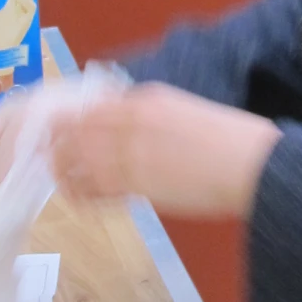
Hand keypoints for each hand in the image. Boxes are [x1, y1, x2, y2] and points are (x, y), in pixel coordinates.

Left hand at [46, 84, 279, 220]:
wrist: (251, 164)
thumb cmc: (230, 141)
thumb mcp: (186, 113)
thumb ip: (153, 119)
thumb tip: (132, 134)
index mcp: (145, 99)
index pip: (92, 106)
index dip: (72, 122)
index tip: (63, 133)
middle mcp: (130, 120)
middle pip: (75, 129)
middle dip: (57, 145)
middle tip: (50, 159)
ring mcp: (130, 150)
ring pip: (78, 160)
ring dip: (64, 173)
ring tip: (63, 184)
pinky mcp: (135, 183)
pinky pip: (95, 189)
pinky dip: (84, 196)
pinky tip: (82, 202)